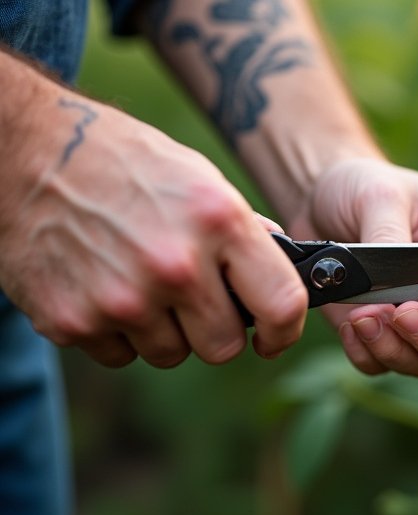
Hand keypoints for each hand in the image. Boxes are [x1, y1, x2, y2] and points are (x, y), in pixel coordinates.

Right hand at [0, 96, 307, 367]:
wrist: (26, 151)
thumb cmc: (124, 162)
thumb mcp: (201, 179)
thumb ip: (244, 233)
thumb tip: (282, 273)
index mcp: (219, 222)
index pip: (281, 305)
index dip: (285, 332)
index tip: (274, 337)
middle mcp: (174, 265)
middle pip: (222, 347)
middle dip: (214, 328)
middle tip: (193, 299)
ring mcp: (121, 299)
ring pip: (170, 354)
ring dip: (163, 330)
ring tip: (139, 280)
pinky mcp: (72, 321)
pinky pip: (119, 355)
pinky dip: (116, 332)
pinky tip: (103, 285)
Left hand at [291, 157, 417, 376]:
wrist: (315, 199)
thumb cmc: (362, 185)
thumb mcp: (381, 197)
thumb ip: (393, 241)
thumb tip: (393, 296)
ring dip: (402, 347)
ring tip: (365, 312)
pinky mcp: (391, 338)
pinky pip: (389, 366)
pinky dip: (370, 352)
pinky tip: (352, 322)